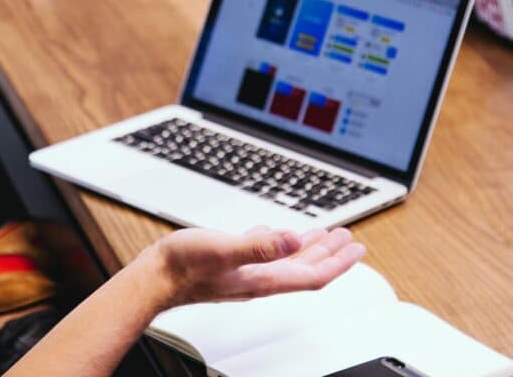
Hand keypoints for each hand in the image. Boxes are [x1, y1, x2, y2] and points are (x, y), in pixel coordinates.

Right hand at [146, 226, 365, 308]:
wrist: (154, 278)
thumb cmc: (184, 267)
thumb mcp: (225, 249)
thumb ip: (259, 245)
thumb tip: (292, 238)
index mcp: (264, 278)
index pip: (312, 275)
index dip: (338, 263)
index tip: (357, 249)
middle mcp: (259, 278)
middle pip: (305, 268)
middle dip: (330, 253)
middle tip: (349, 238)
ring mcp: (246, 273)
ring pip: (287, 261)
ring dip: (309, 248)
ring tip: (324, 235)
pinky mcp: (232, 265)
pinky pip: (265, 254)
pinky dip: (279, 244)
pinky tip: (277, 234)